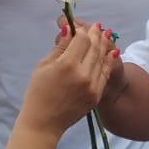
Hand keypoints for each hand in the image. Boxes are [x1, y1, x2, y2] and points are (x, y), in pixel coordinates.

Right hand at [20, 22, 117, 137]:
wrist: (44, 122)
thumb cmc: (38, 92)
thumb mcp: (43, 66)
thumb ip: (59, 47)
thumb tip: (68, 29)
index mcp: (66, 65)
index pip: (81, 40)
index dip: (81, 30)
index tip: (80, 27)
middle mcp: (83, 74)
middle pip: (94, 47)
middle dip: (95, 35)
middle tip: (97, 27)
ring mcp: (92, 85)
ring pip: (102, 59)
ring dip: (104, 45)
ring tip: (104, 35)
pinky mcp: (96, 95)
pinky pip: (105, 73)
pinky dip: (108, 61)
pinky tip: (110, 52)